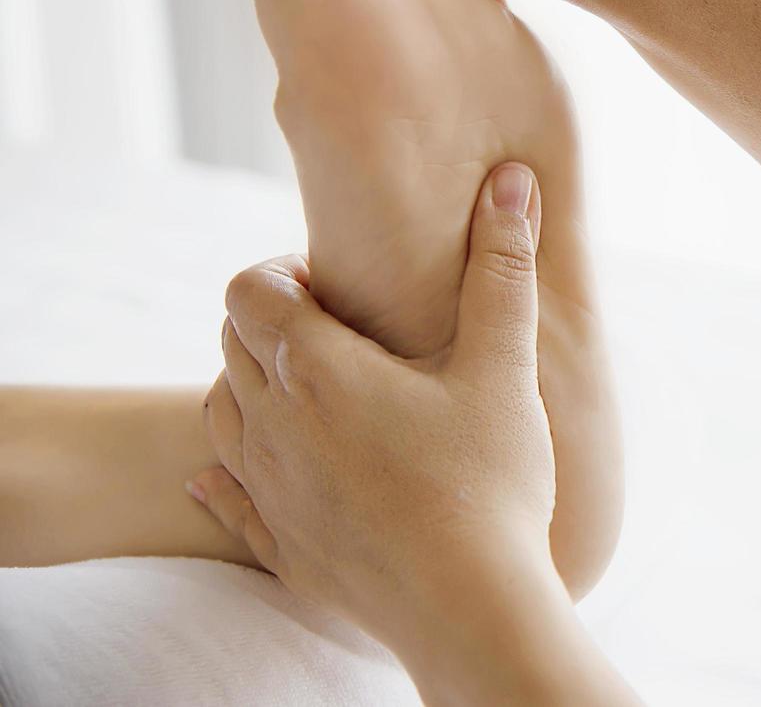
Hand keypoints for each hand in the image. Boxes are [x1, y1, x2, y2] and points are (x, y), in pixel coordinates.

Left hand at [190, 162, 555, 641]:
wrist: (470, 608)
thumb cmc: (489, 482)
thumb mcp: (503, 366)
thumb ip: (502, 268)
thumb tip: (512, 180)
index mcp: (318, 369)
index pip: (249, 289)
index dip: (282, 272)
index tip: (338, 285)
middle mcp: (274, 423)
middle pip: (229, 342)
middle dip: (270, 321)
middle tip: (339, 330)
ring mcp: (269, 489)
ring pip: (218, 412)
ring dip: (249, 386)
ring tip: (313, 391)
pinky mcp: (279, 544)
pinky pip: (223, 496)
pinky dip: (223, 471)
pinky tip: (232, 473)